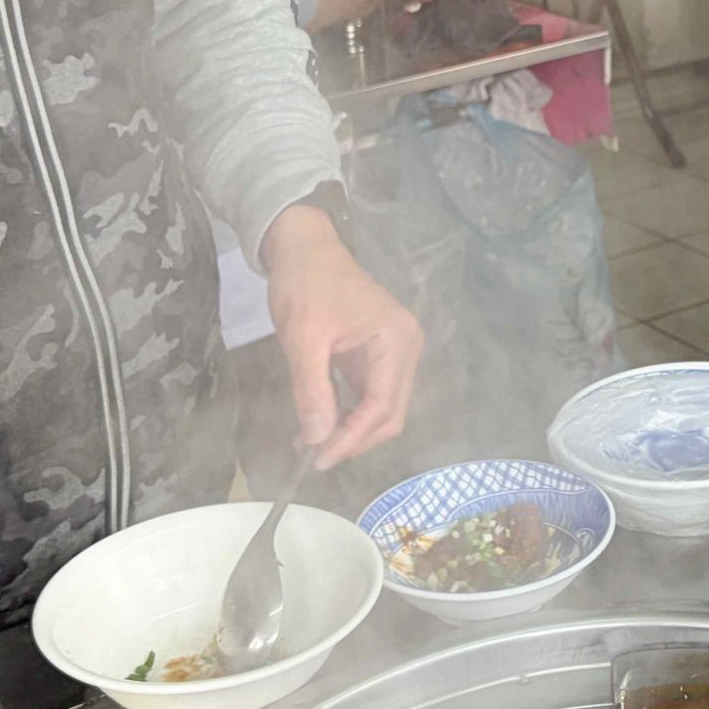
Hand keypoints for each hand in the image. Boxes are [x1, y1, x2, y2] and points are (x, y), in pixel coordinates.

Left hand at [262, 204, 423, 468]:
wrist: (303, 249)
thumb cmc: (306, 285)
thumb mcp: (304, 338)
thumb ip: (313, 390)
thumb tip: (318, 439)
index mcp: (397, 340)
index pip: (383, 406)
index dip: (352, 437)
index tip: (319, 458)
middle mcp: (406, 349)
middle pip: (390, 414)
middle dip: (354, 439)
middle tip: (314, 456)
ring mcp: (394, 354)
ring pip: (381, 410)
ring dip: (349, 430)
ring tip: (310, 442)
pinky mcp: (377, 356)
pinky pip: (369, 396)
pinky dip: (347, 414)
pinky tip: (319, 423)